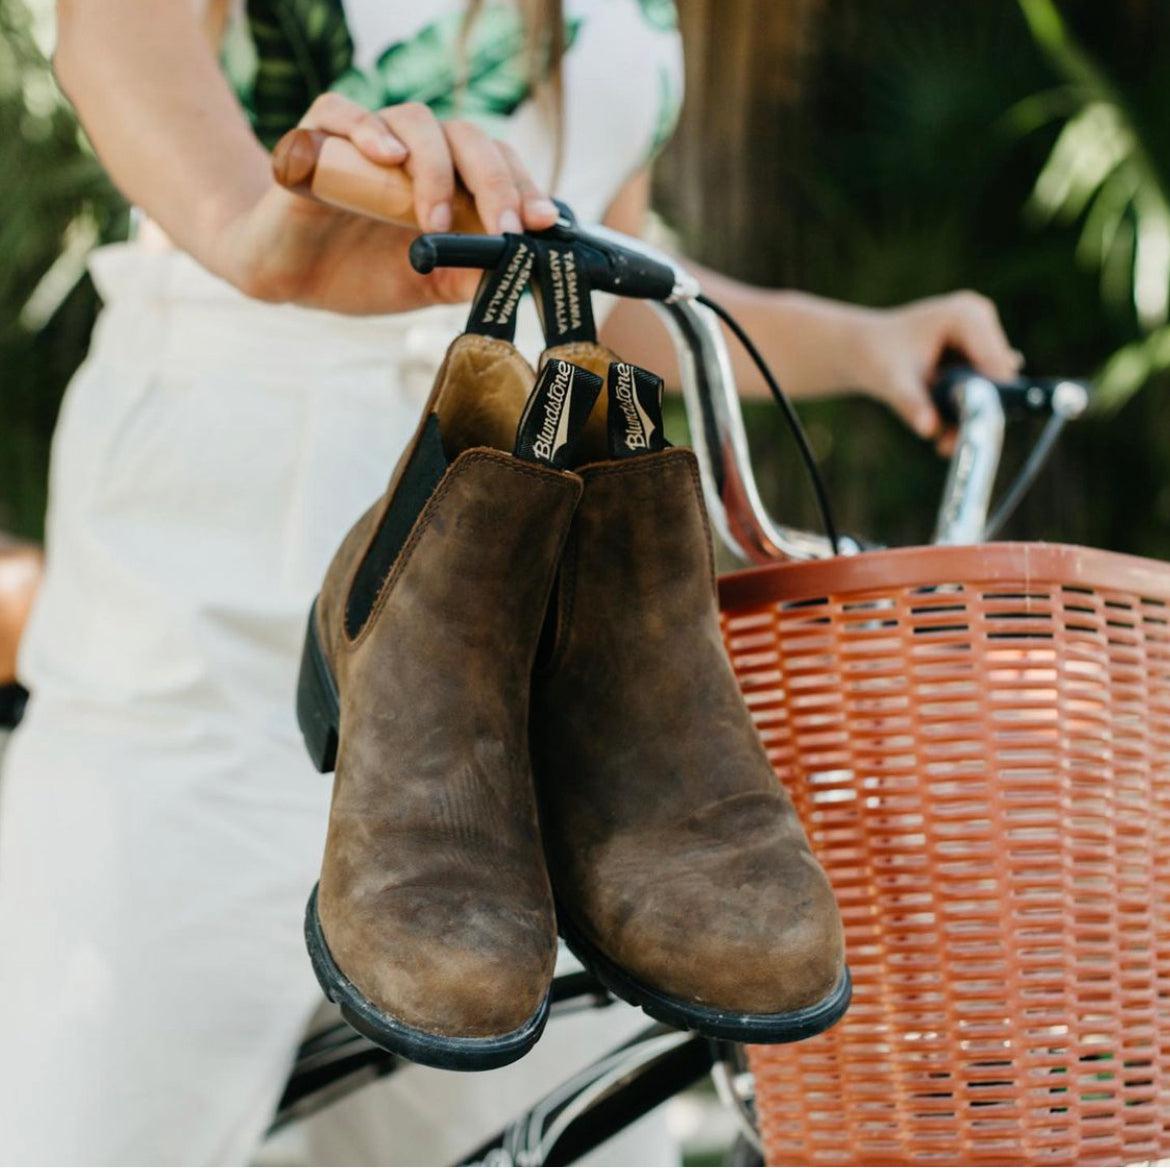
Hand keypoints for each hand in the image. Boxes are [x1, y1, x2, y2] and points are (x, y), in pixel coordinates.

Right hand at [212, 94, 558, 314]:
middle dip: (494, 182)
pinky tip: (386, 155)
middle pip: (467, 138)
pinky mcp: (318, 138)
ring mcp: (368, 139)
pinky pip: (342, 112)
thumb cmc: (359, 272)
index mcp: (448, 180)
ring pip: (416, 121)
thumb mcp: (426, 284)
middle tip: (505, 229)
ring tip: (435, 219)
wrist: (289, 278)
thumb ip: (469, 275)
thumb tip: (520, 279)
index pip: (497, 166)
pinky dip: (367, 129)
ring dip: (435, 168)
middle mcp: (415, 151)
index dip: (523, 189)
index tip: (545, 223)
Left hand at [854, 291, 1022, 448]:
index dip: (991, 399)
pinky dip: (965, 410)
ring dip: (970, 416)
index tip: (975, 432)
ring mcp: (982, 334)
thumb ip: (912, 403)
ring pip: (994, 387)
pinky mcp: (980, 352)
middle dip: (977, 412)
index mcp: (966, 316)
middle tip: (949, 444)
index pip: (996, 364)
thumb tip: (929, 428)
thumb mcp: (891, 381)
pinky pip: (984, 388)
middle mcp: (981, 318)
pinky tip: (943, 429)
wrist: (864, 348)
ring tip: (942, 442)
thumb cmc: (875, 356)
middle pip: (1000, 377)